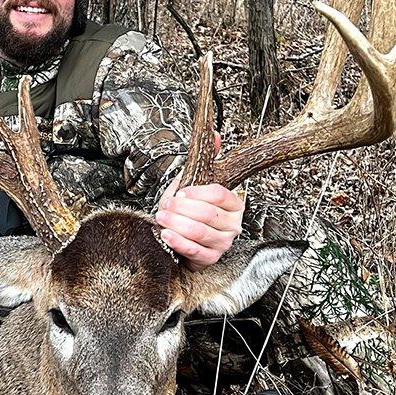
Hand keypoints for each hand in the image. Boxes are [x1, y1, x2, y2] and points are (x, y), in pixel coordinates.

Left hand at [155, 136, 243, 268]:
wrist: (185, 236)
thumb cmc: (191, 210)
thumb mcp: (196, 183)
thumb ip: (208, 160)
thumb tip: (214, 136)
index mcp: (232, 203)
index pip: (219, 194)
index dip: (196, 193)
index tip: (180, 191)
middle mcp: (231, 224)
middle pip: (208, 213)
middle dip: (182, 208)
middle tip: (166, 205)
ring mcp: (222, 242)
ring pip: (200, 232)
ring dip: (177, 223)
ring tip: (163, 217)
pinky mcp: (210, 258)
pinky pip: (194, 250)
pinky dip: (178, 241)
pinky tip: (167, 234)